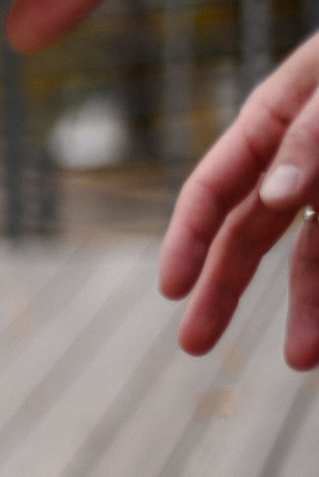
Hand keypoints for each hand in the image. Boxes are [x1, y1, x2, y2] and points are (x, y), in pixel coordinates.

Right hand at [160, 31, 318, 366]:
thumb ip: (313, 135)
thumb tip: (275, 197)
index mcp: (274, 118)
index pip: (214, 188)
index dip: (187, 239)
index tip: (171, 290)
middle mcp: (303, 160)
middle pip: (251, 234)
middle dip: (224, 290)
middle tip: (193, 345)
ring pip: (315, 257)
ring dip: (308, 308)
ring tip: (299, 359)